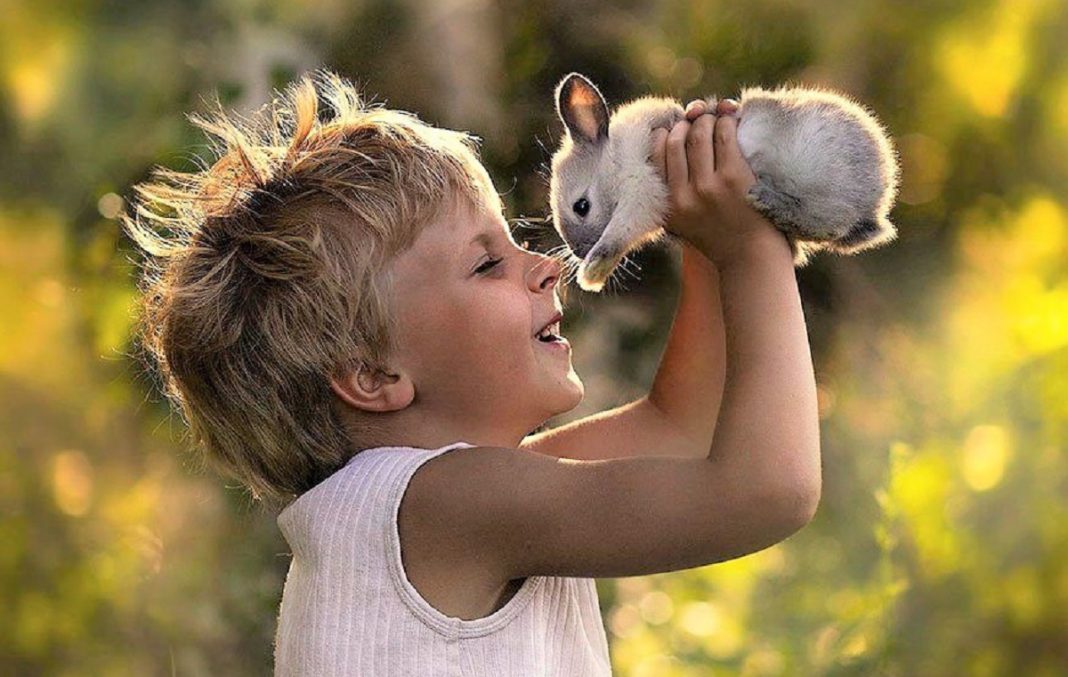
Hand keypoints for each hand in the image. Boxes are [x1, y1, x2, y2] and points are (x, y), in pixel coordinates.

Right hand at [650, 99, 782, 268]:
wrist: (752, 260)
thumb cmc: (723, 238)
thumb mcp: (685, 224)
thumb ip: (675, 195)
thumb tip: (671, 142)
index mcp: (668, 206)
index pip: (656, 155)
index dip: (665, 133)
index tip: (676, 128)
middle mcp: (683, 196)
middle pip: (676, 140)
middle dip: (687, 123)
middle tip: (699, 119)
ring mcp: (708, 186)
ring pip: (699, 133)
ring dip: (708, 119)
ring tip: (716, 118)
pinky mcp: (734, 178)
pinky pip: (725, 136)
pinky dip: (727, 122)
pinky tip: (732, 121)